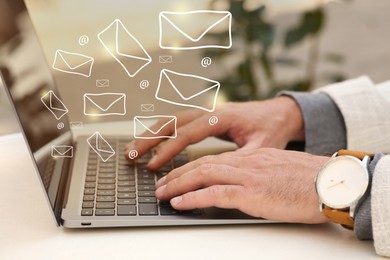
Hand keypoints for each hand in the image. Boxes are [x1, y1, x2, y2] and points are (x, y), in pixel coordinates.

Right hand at [125, 96, 303, 168]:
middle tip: (130, 155)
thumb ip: (242, 159)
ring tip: (132, 150)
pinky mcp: (204, 118)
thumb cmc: (271, 129)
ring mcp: (205, 113)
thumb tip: (221, 175)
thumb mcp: (262, 147)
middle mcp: (209, 111)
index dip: (169, 150)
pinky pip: (177, 123)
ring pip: (171, 120)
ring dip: (150, 134)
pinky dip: (161, 133)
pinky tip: (150, 144)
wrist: (278, 113)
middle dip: (148, 138)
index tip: (153, 165)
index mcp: (221, 117)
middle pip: (171, 121)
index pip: (187, 133)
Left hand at [155, 148, 329, 223]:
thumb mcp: (277, 172)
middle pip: (202, 164)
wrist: (331, 182)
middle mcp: (245, 162)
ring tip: (161, 193)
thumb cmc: (309, 180)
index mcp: (251, 157)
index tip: (177, 175)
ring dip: (178, 184)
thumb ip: (257, 175)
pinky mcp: (252, 192)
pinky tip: (179, 203)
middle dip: (177, 174)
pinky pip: (215, 193)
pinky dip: (193, 197)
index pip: (213, 160)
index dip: (190, 167)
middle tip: (160, 184)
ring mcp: (248, 176)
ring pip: (203, 175)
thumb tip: (242, 186)